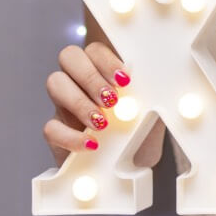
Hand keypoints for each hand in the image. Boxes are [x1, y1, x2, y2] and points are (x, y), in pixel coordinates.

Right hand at [42, 42, 161, 167]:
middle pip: (69, 56)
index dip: (106, 62)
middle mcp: (80, 80)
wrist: (130, 165)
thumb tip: (165, 82)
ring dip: (80, 102)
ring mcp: (64, 104)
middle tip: (111, 100)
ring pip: (55, 83)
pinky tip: (92, 144)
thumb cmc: (142, 131)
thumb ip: (152, 96)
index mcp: (104, 69)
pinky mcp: (56, 132)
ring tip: (102, 122)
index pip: (96, 50)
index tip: (125, 81)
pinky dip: (71, 136)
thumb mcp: (152, 111)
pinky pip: (50, 127)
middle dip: (90, 77)